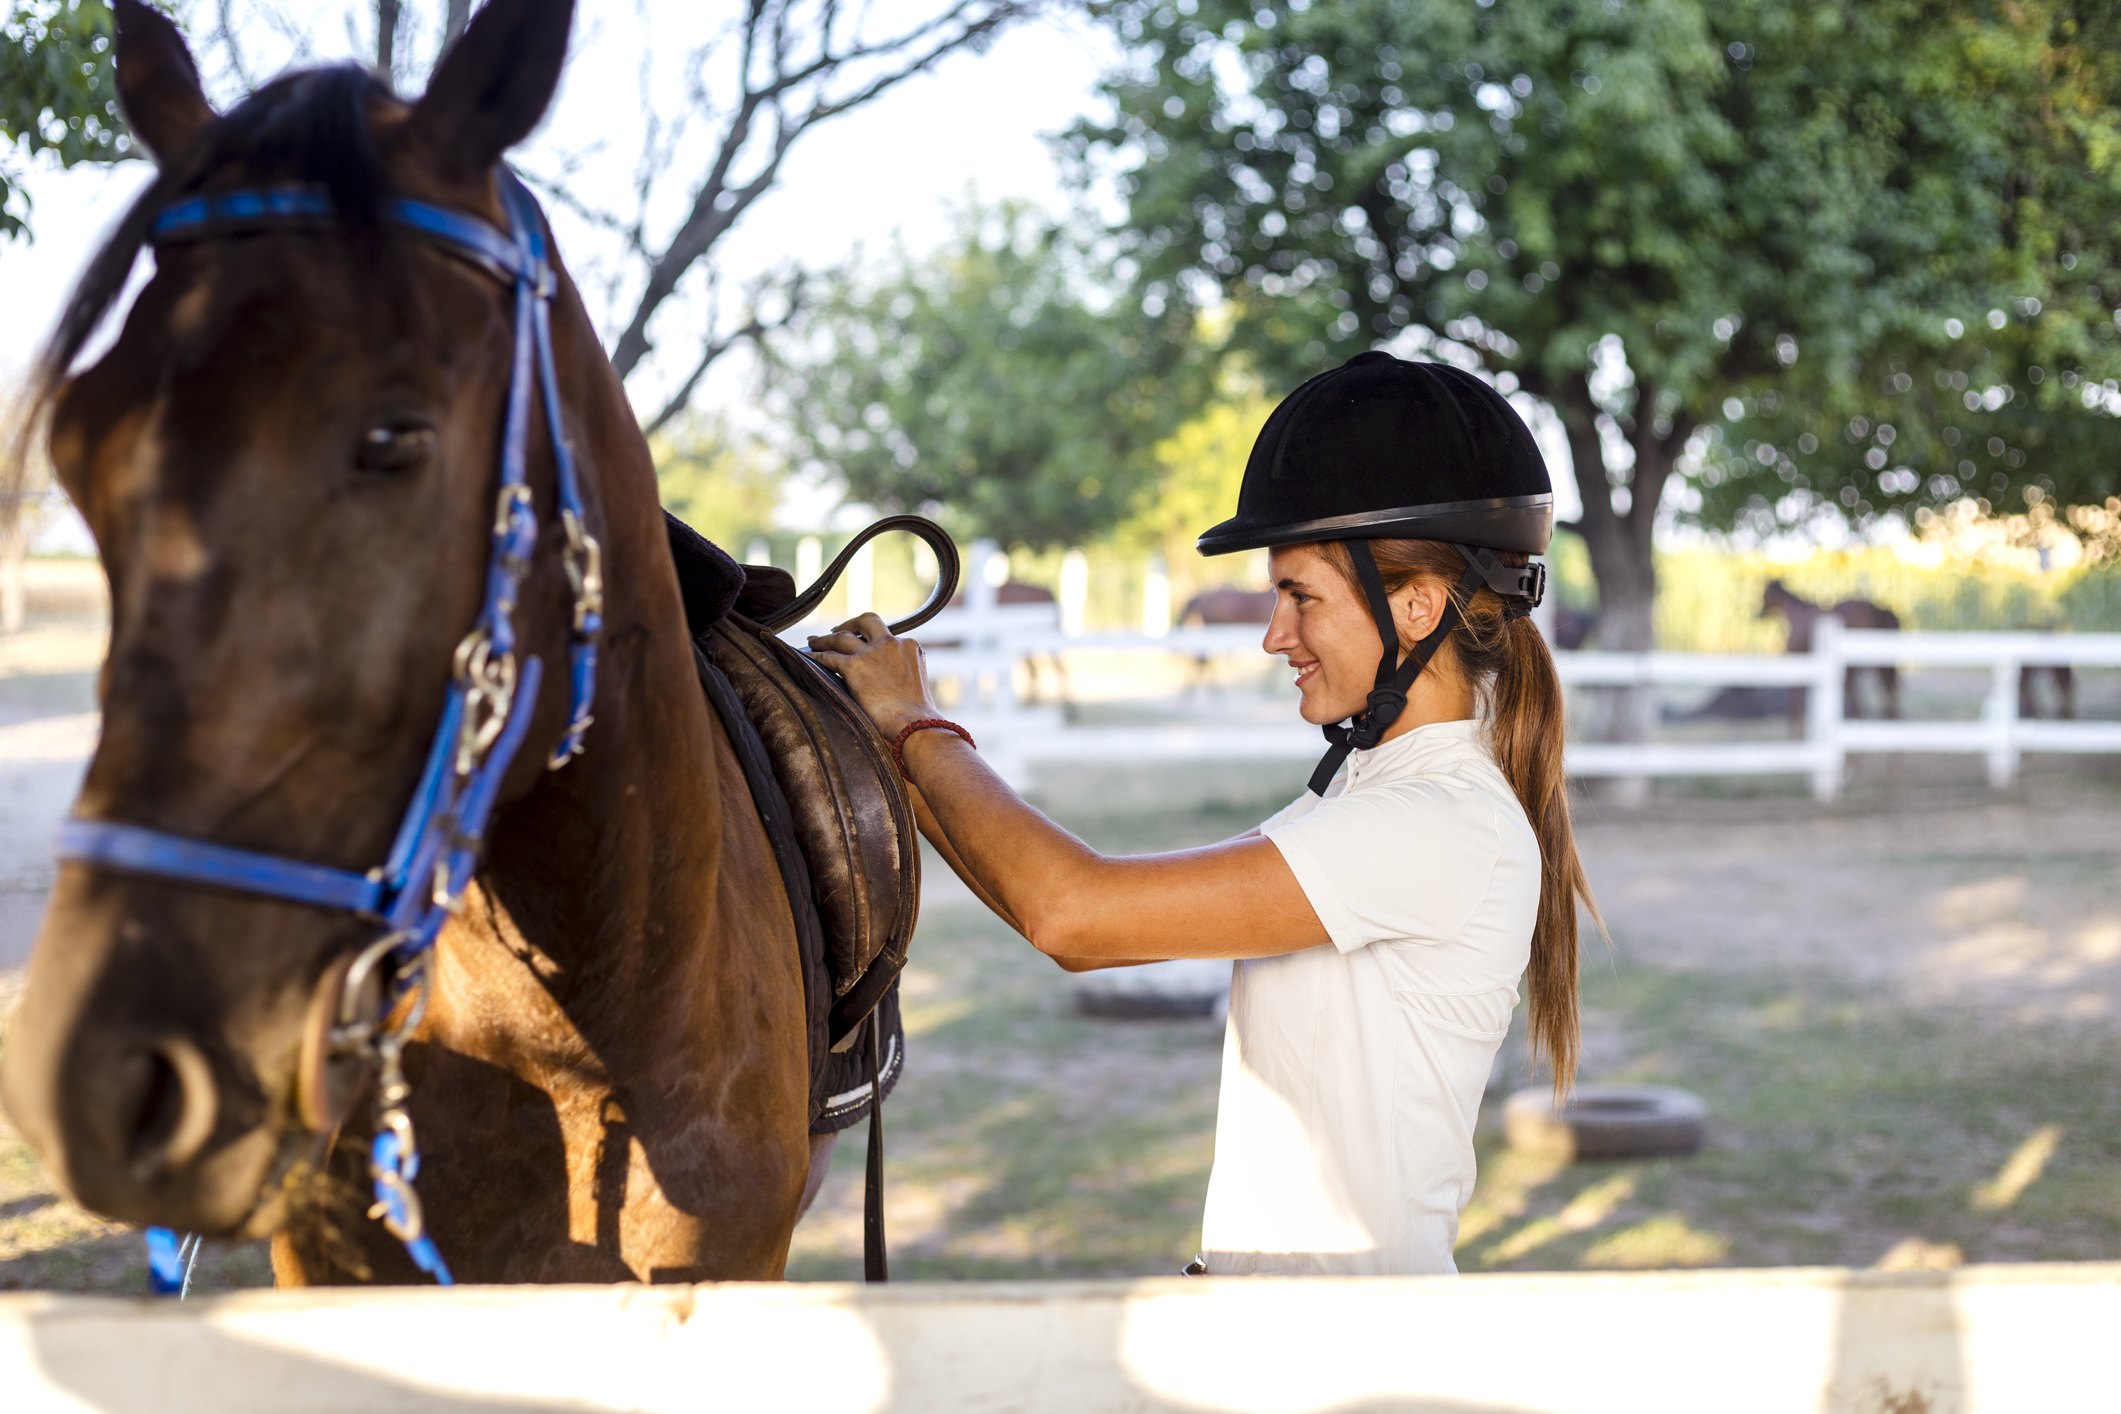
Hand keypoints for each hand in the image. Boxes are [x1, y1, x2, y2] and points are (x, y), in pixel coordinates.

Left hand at [806, 612, 938, 739]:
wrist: (913, 724)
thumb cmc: (916, 716)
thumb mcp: (916, 685)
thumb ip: (903, 675)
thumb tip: (890, 684)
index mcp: (910, 647)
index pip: (887, 636)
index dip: (872, 639)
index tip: (862, 643)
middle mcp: (891, 644)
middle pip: (867, 621)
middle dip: (850, 624)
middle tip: (837, 630)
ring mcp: (872, 653)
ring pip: (842, 637)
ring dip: (826, 638)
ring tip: (813, 642)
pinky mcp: (855, 666)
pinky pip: (829, 656)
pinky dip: (817, 655)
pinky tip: (808, 657)